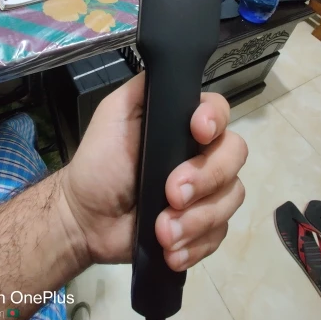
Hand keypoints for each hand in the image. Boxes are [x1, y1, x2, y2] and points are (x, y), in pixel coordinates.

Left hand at [61, 72, 246, 271]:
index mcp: (184, 125)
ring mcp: (206, 193)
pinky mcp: (203, 227)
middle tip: (170, 194)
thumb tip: (173, 70)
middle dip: (206, 178)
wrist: (85, 217)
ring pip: (231, 198)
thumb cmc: (99, 161)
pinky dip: (196, 245)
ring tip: (163, 232)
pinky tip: (171, 250)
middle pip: (234, 156)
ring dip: (197, 219)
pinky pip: (219, 234)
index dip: (216, 121)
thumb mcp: (114, 113)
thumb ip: (144, 89)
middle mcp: (202, 154)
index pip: (221, 112)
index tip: (197, 132)